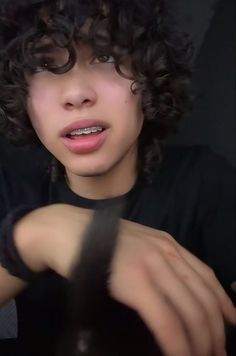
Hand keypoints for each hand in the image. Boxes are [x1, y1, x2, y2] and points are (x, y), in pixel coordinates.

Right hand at [14, 204, 235, 355]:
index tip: (231, 325)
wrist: (67, 230)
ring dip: (200, 343)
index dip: (223, 303)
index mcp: (168, 244)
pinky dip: (177, 344)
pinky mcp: (134, 281)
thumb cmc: (98, 239)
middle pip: (203, 298)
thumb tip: (173, 292)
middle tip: (216, 354)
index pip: (207, 276)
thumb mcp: (136, 245)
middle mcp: (165, 252)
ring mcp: (151, 265)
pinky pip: (166, 320)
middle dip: (214, 332)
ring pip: (190, 312)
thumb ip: (156, 262)